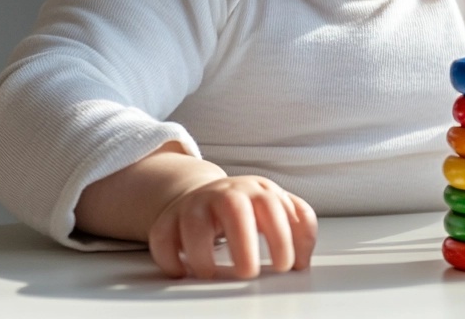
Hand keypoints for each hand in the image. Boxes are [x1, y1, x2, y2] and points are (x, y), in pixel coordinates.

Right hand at [147, 175, 317, 279]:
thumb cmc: (248, 208)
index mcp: (256, 190)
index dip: (280, 237)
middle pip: (233, 207)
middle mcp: (224, 194)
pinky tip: (183, 272)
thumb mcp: (278, 209)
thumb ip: (300, 227)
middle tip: (249, 273)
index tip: (284, 266)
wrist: (207, 194)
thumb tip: (303, 260)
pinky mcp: (167, 220)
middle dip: (242, 242)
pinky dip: (169, 258)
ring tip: (211, 274)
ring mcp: (194, 205)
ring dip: (201, 253)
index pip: (271, 207)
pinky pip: (161, 237)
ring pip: (192, 222)